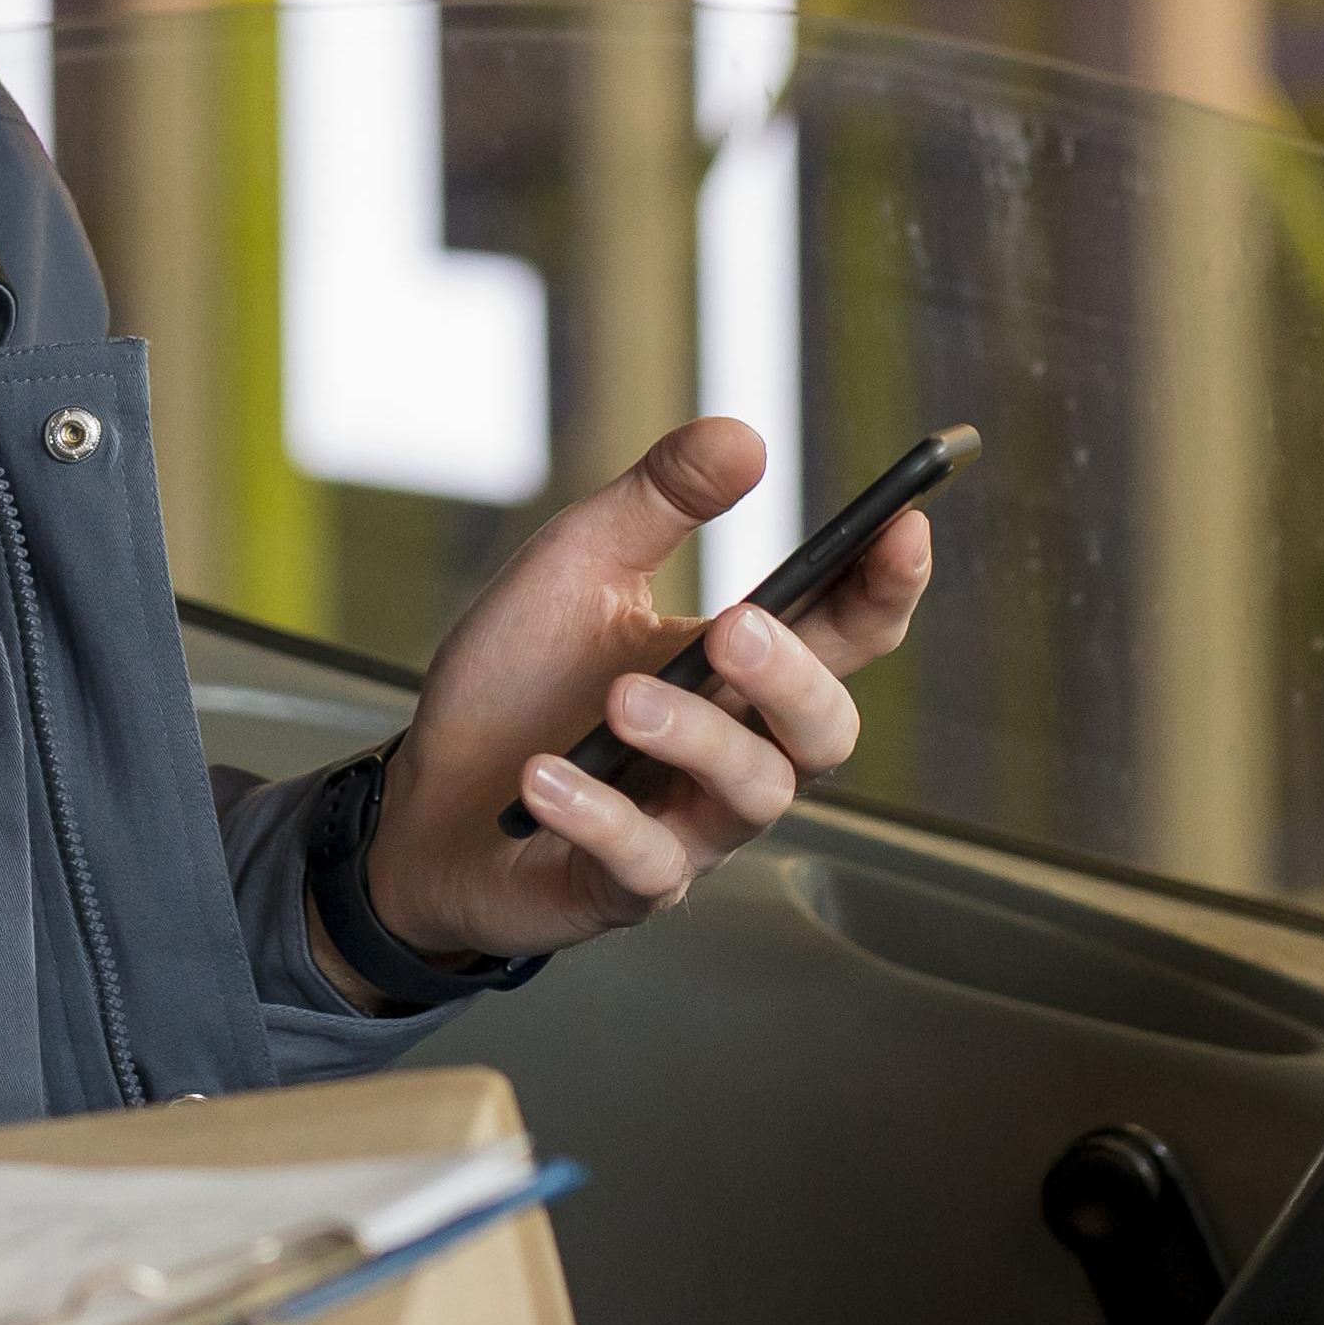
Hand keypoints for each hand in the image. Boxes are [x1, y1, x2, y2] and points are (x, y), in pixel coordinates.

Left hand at [368, 418, 930, 964]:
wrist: (421, 799)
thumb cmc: (516, 685)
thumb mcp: (576, 569)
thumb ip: (657, 503)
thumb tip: (744, 436)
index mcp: (738, 672)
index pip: (848, 633)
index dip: (887, 587)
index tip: (902, 529)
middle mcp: (735, 754)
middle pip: (827, 730)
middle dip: (794, 678)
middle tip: (738, 628)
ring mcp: (688, 827)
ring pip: (753, 797)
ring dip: (696, 740)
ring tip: (622, 700)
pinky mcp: (622, 888)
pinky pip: (646, 865)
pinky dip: (600, 818)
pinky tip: (546, 777)